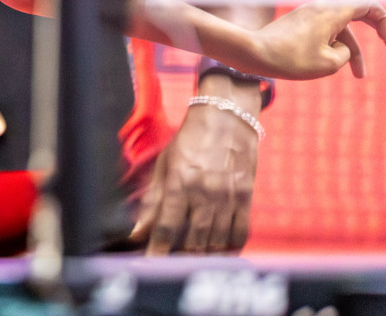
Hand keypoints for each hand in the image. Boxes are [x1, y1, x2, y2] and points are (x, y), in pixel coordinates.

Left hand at [130, 76, 259, 253]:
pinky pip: (241, 232)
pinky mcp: (246, 197)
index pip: (167, 226)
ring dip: (205, 257)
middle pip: (194, 239)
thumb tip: (139, 230)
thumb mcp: (164, 164)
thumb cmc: (189, 139)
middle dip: (182, 258)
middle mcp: (204, 192)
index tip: (151, 266)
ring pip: (217, 241)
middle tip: (172, 268)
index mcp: (180, 181)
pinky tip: (221, 255)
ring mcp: (228, 196)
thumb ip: (153, 199)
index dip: (158, 250)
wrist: (226, 117)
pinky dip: (231, 248)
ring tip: (193, 265)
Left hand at [252, 0, 385, 79]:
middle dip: (375, 32)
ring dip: (352, 49)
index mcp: (332, 12)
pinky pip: (325, 31)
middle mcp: (321, 7)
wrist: (252, 53)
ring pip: (340, 28)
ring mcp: (308, 13)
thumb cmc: (289, 59)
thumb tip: (340, 47)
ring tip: (359, 76)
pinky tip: (327, 65)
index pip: (370, 5)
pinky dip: (334, 46)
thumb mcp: (329, 63)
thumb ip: (345, 53)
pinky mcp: (298, 22)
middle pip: (358, 14)